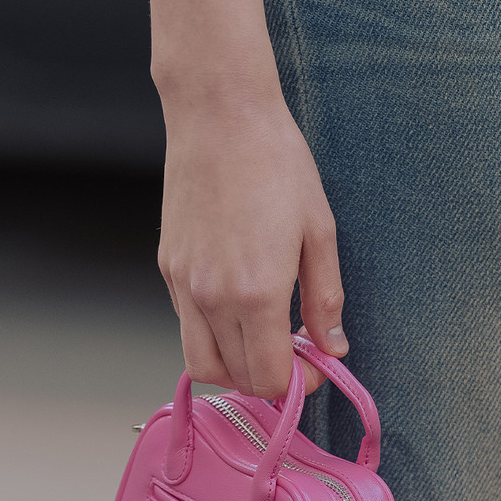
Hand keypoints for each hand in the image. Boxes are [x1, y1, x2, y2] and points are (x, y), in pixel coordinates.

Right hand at [157, 96, 348, 398]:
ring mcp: (183, 285)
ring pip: (201, 362)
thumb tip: (333, 347)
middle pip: (234, 378)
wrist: (219, 115)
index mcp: (256, 294)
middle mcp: (212, 298)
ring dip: (235, 365)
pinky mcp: (168, 269)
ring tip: (263, 337)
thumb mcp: (319, 233)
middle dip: (267, 379)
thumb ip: (325, 300)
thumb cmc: (275, 164)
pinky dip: (214, 334)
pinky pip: (187, 326)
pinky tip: (239, 306)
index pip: (267, 378)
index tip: (312, 367)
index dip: (295, 385)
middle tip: (293, 354)